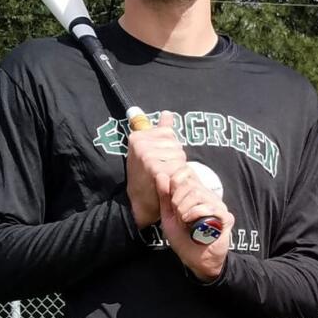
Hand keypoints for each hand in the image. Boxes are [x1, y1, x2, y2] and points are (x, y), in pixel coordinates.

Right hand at [125, 109, 185, 228]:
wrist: (139, 204)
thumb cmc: (146, 178)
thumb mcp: (149, 151)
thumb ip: (160, 131)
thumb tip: (167, 113)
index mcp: (138, 136)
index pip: (168, 132)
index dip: (169, 149)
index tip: (158, 160)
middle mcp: (141, 141)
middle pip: (175, 144)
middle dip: (174, 159)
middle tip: (161, 172)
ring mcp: (146, 153)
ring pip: (179, 156)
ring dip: (176, 169)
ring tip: (163, 178)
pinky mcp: (153, 166)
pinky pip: (177, 167)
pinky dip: (176, 177)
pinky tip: (166, 183)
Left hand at [159, 166, 233, 281]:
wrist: (196, 260)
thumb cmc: (183, 239)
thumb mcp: (168, 216)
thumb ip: (164, 196)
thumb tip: (161, 175)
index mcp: (195, 193)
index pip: (185, 172)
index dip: (174, 184)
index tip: (172, 204)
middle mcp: (208, 196)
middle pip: (188, 184)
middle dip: (177, 202)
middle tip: (179, 217)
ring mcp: (218, 205)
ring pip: (197, 194)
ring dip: (185, 211)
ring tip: (185, 223)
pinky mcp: (226, 217)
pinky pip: (210, 207)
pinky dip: (196, 215)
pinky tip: (193, 226)